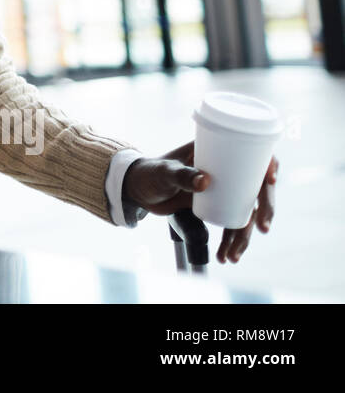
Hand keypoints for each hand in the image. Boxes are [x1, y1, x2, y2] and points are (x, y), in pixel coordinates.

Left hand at [122, 141, 277, 263]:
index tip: (268, 179)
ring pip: (246, 211)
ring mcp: (223, 190)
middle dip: (264, 209)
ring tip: (234, 254)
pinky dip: (232, 241)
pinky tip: (227, 255)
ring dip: (245, 235)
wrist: (138, 190)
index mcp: (217, 151)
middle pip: (256, 187)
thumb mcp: (164, 171)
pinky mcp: (217, 206)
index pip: (252, 153)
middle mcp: (225, 170)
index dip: (267, 163)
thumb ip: (180, 175)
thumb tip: (205, 182)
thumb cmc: (150, 172)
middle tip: (261, 227)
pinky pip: (232, 224)